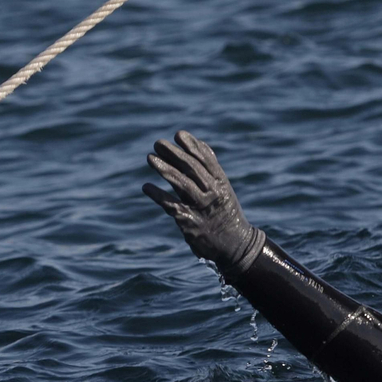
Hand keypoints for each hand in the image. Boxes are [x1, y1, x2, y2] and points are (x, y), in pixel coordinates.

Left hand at [143, 130, 264, 272]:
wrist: (235, 246)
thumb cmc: (225, 213)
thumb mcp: (223, 189)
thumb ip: (210, 167)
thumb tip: (198, 143)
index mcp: (221, 182)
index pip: (206, 160)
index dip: (192, 146)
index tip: (179, 134)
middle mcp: (212, 193)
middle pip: (191, 168)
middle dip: (174, 154)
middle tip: (158, 143)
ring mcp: (201, 208)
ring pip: (181, 183)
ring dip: (164, 169)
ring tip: (149, 158)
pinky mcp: (190, 222)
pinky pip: (171, 205)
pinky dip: (157, 195)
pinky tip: (146, 187)